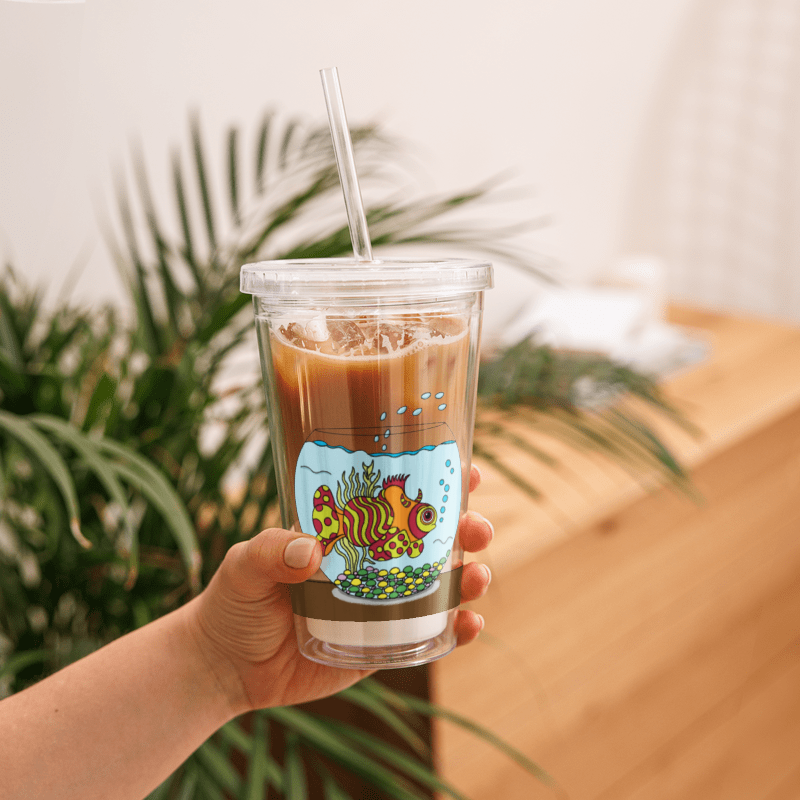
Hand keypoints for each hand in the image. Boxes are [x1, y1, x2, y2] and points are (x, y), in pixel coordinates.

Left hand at [188, 465, 492, 715]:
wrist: (225, 666)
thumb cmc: (235, 601)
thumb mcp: (244, 563)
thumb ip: (271, 550)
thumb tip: (312, 549)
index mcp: (347, 533)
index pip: (396, 500)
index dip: (436, 482)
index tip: (466, 468)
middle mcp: (372, 564)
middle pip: (432, 541)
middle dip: (465, 529)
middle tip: (476, 527)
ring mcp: (381, 606)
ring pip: (440, 586)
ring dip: (470, 577)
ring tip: (478, 576)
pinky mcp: (381, 647)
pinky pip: (428, 637)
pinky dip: (456, 630)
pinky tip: (469, 623)